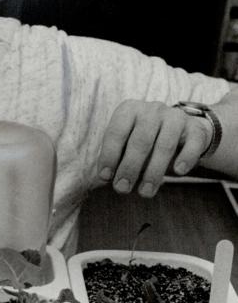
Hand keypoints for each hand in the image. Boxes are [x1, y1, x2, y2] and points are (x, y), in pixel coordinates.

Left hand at [95, 100, 211, 197]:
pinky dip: (185, 158)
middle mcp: (152, 109)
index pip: (116, 132)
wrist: (182, 130)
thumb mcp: (126, 144)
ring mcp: (175, 117)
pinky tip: (178, 172)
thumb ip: (116, 158)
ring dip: (153, 172)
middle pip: (140, 140)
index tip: (105, 178)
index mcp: (129, 110)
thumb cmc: (145, 141)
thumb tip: (105, 178)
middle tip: (122, 189)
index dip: (109, 156)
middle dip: (130, 167)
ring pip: (165, 145)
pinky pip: (192, 144)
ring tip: (145, 192)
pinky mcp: (196, 129)